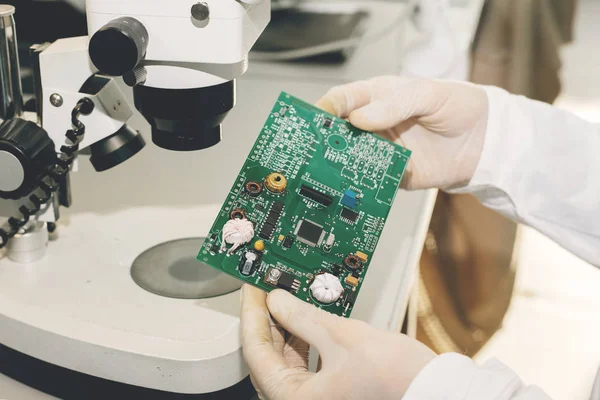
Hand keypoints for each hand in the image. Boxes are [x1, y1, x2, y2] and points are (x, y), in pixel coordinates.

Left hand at [240, 285, 435, 399]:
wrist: (435, 392)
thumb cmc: (397, 380)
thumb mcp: (342, 337)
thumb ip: (303, 317)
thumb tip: (278, 300)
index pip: (256, 351)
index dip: (252, 314)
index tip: (252, 289)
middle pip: (269, 357)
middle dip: (269, 320)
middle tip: (269, 289)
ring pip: (287, 361)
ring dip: (287, 329)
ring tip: (288, 299)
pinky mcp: (331, 394)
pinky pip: (307, 365)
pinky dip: (305, 341)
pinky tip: (308, 320)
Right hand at [316, 76, 488, 189]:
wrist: (485, 142)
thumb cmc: (457, 106)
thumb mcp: (428, 95)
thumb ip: (394, 104)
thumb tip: (358, 119)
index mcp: (376, 98)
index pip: (342, 100)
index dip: (325, 109)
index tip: (315, 120)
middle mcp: (372, 125)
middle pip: (338, 133)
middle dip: (324, 142)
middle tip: (314, 151)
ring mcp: (380, 151)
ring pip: (349, 158)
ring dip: (338, 166)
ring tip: (328, 173)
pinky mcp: (391, 175)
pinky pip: (370, 181)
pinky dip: (360, 186)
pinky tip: (352, 189)